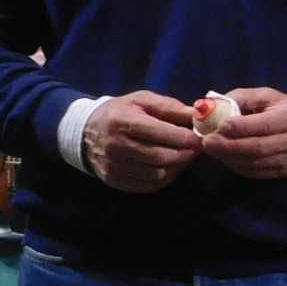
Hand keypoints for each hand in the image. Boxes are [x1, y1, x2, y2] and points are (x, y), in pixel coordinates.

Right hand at [83, 92, 200, 193]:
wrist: (86, 132)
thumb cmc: (120, 112)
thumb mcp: (142, 101)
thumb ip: (171, 107)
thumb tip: (199, 115)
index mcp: (123, 121)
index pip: (162, 134)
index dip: (187, 137)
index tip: (200, 137)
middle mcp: (117, 146)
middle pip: (162, 157)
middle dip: (186, 153)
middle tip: (197, 148)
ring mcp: (115, 166)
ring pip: (158, 174)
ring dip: (178, 166)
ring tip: (185, 156)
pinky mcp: (116, 181)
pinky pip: (150, 185)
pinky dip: (167, 177)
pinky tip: (171, 166)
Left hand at [197, 88, 286, 180]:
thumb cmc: (284, 110)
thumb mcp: (268, 96)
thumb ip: (243, 98)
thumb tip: (215, 105)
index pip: (264, 125)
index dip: (241, 127)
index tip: (219, 126)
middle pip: (257, 148)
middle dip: (228, 145)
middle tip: (206, 142)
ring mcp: (286, 160)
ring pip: (253, 163)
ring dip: (228, 157)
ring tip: (211, 148)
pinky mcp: (279, 172)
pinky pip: (253, 172)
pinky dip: (235, 165)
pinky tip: (223, 156)